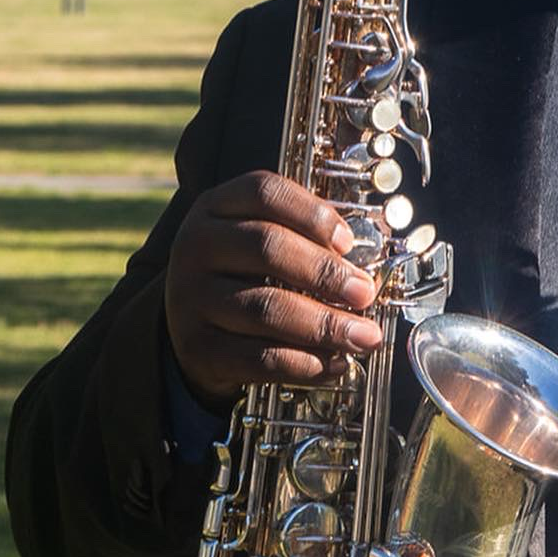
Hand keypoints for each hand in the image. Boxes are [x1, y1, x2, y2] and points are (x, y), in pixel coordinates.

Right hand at [165, 170, 382, 407]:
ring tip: (364, 336)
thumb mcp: (264, 240)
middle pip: (267, 246)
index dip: (312, 213)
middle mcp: (197, 246)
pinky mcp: (196, 347)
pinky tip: (335, 364)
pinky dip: (303, 363)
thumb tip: (367, 266)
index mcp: (218, 207)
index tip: (348, 242)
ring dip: (323, 324)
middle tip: (365, 292)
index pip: (264, 192)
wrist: (196, 326)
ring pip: (264, 307)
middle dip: (326, 272)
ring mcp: (189, 297)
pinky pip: (256, 357)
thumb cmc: (247, 272)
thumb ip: (307, 238)